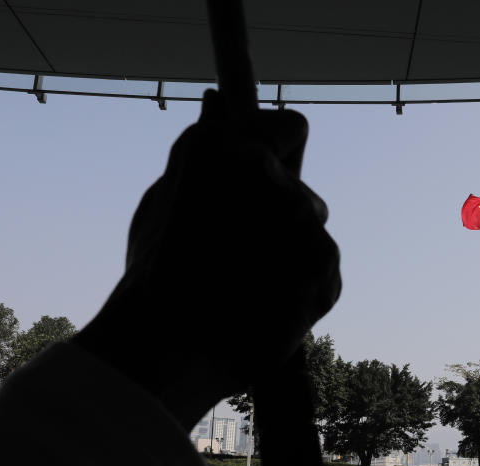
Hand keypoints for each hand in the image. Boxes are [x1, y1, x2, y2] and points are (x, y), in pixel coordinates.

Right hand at [74, 91, 340, 428]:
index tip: (270, 177)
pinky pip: (323, 270)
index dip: (281, 153)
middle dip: (279, 220)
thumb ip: (203, 152)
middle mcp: (268, 173)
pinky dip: (304, 289)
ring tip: (248, 290)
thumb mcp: (163, 203)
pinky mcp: (326, 261)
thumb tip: (218, 101)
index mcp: (220, 148)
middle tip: (242, 261)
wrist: (168, 351)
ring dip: (291, 255)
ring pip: (311, 233)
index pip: (289, 127)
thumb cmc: (154, 280)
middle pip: (299, 193)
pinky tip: (267, 310)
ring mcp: (302, 217)